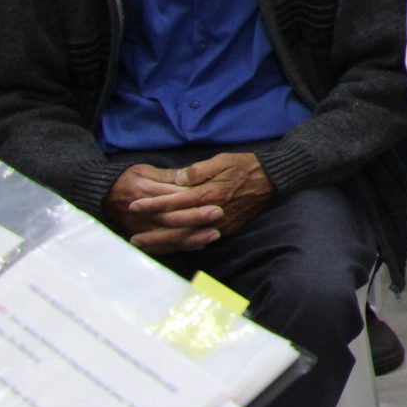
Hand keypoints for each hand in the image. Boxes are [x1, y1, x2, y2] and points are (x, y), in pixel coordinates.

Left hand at [115, 153, 276, 250]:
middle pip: (177, 227)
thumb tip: (177, 179)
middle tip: (133, 240)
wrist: (273, 179)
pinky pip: (202, 240)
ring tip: (147, 247)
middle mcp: (213, 212)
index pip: (174, 202)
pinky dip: (185, 244)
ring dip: (166, 244)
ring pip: (188, 238)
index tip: (134, 207)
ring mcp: (221, 223)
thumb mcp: (222, 160)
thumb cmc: (246, 166)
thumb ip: (198, 170)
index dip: (152, 205)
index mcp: (209, 193)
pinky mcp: (228, 228)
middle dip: (153, 234)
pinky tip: (173, 246)